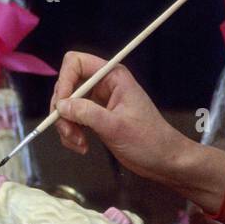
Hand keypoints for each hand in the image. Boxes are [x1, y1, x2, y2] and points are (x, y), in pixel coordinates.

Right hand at [50, 52, 183, 178]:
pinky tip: (82, 147)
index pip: (76, 63)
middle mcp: (103, 85)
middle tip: (69, 132)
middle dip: (63, 111)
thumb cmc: (149, 140)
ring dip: (66, 126)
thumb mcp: (116, 126)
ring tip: (79, 144)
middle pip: (67, 86)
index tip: (61, 106)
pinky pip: (73, 120)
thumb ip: (87, 113)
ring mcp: (98, 102)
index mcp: (113, 76)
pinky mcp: (96, 118)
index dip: (64, 81)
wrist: (163, 160)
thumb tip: (61, 105)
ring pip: (67, 106)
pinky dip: (71, 134)